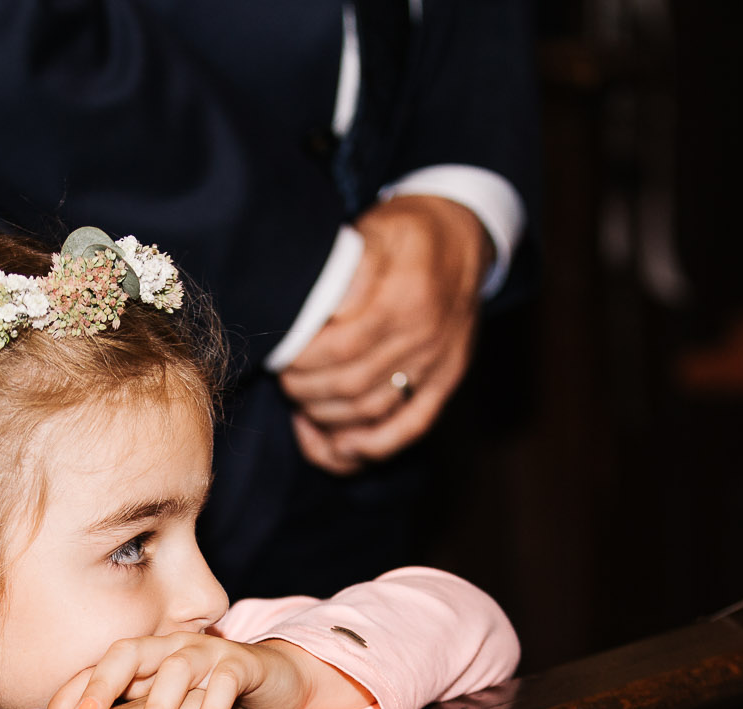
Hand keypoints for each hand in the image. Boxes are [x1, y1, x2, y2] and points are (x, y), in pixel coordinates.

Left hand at [50, 633, 373, 708]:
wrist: (273, 680)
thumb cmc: (209, 698)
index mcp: (147, 656)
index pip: (103, 663)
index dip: (78, 687)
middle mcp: (171, 646)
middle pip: (129, 653)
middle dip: (104, 686)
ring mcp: (207, 651)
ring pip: (176, 668)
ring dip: (158, 706)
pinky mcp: (242, 663)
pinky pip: (225, 683)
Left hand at [278, 194, 489, 474]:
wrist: (464, 235)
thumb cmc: (406, 232)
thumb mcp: (374, 230)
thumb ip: (345, 268)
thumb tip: (311, 307)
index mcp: (404, 296)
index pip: (339, 347)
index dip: (301, 360)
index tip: (278, 353)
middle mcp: (424, 335)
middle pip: (350, 384)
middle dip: (305, 388)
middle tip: (282, 378)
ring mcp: (438, 364)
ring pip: (371, 411)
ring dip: (326, 415)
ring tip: (301, 400)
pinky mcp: (446, 381)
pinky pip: (409, 428)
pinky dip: (370, 446)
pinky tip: (339, 444)